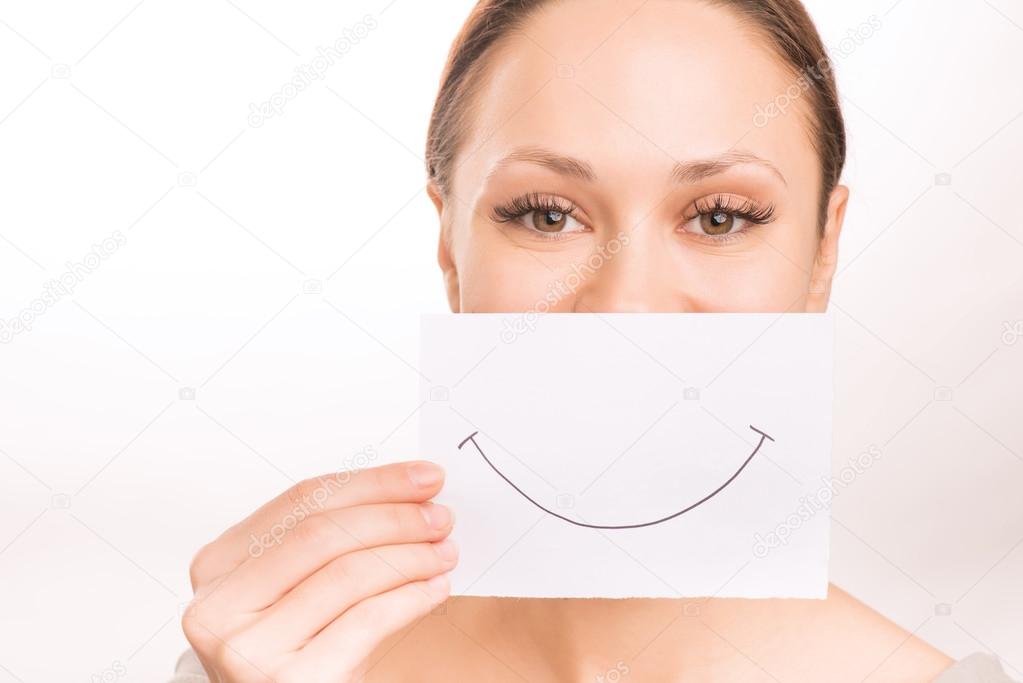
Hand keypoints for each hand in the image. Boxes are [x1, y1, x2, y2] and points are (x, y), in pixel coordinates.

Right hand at [181, 461, 455, 681]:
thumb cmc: (305, 656)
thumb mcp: (306, 591)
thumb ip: (335, 542)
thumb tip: (411, 493)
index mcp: (219, 565)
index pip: (302, 501)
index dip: (371, 482)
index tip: (424, 476)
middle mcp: (219, 604)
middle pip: (322, 532)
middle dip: (394, 516)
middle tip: (442, 515)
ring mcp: (247, 646)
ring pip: (347, 573)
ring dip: (410, 556)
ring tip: (446, 553)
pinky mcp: (287, 682)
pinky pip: (366, 620)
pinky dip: (411, 598)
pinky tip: (435, 589)